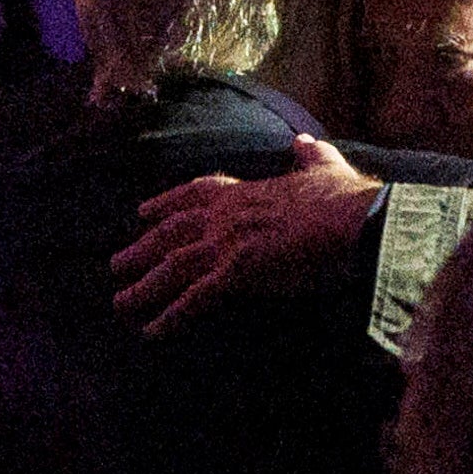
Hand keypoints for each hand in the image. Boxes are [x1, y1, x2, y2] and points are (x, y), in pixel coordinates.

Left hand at [112, 135, 383, 336]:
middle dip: (142, 248)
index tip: (142, 212)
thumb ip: (310, 156)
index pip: (196, 193)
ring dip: (145, 285)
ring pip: (174, 264)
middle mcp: (228, 214)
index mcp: (247, 191)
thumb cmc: (346, 199)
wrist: (356, 221)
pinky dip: (171, 315)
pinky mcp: (238, 270)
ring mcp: (229, 241)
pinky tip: (152, 332)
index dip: (167, 203)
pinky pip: (195, 297)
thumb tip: (304, 141)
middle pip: (173, 231)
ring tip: (121, 303)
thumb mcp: (326, 169)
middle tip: (116, 265)